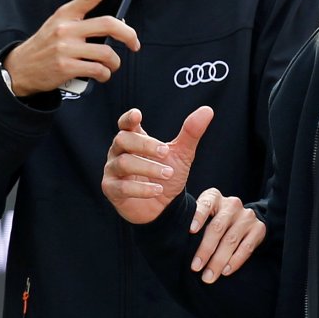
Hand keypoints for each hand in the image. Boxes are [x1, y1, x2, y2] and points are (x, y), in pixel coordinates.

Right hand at [2, 0, 140, 95]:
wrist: (19, 69)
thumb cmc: (44, 48)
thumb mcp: (55, 27)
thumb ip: (79, 23)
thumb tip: (111, 26)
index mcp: (64, 15)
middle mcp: (65, 29)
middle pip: (108, 25)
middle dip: (128, 35)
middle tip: (134, 43)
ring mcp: (65, 49)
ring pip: (106, 53)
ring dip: (115, 62)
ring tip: (112, 65)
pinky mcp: (65, 67)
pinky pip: (97, 70)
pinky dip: (104, 75)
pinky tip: (101, 75)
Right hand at [102, 106, 213, 223]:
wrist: (164, 207)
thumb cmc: (167, 177)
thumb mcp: (181, 155)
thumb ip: (191, 133)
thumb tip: (207, 110)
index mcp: (133, 140)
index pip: (125, 125)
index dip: (128, 119)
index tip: (138, 115)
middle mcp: (119, 153)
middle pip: (122, 140)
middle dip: (145, 145)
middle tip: (166, 153)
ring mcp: (113, 171)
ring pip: (123, 163)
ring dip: (148, 168)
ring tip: (168, 174)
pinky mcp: (111, 189)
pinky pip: (122, 187)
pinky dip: (142, 189)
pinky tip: (158, 190)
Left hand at [188, 188, 266, 283]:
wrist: (243, 218)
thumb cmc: (213, 217)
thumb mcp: (204, 213)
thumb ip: (193, 219)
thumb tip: (174, 239)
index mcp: (214, 197)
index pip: (205, 204)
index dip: (198, 217)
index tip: (190, 230)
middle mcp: (231, 204)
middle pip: (217, 228)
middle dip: (205, 250)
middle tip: (195, 267)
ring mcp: (247, 216)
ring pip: (231, 240)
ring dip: (218, 261)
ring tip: (209, 275)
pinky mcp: (259, 228)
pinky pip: (246, 248)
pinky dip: (235, 261)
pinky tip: (225, 271)